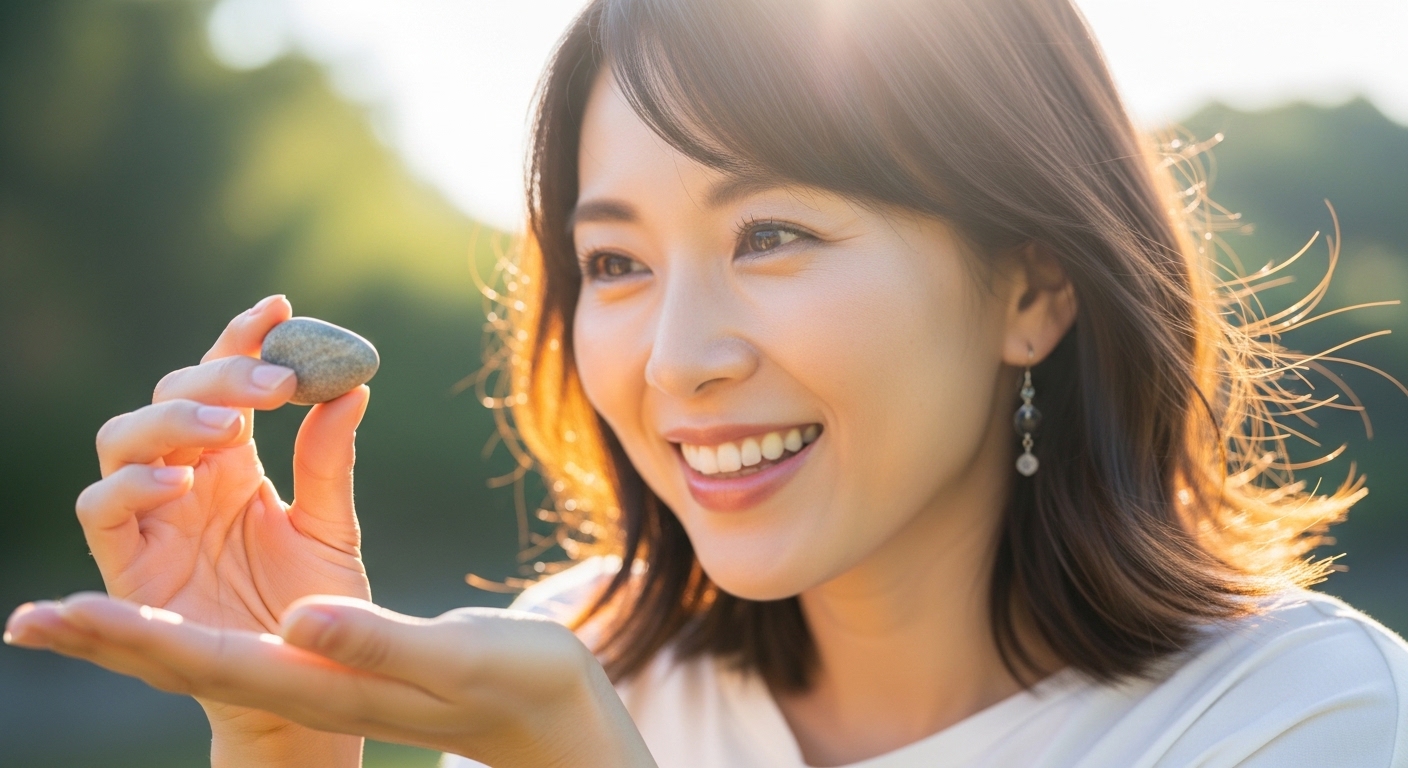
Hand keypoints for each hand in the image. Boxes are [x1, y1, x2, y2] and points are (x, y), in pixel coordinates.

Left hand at [5, 594, 657, 767]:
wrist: (552, 715)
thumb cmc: (520, 687)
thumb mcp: (454, 658)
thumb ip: (373, 643)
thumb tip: (297, 624)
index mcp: (321, 678)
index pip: (199, 661)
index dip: (119, 640)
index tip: (48, 620)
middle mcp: (304, 673)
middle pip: (179, 659)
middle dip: (103, 636)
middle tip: (26, 623)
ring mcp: (319, 661)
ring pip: (209, 638)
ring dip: (144, 615)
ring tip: (79, 603)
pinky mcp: (338, 644)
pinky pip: (258, 612)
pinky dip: (221, 582)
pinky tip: (213, 577)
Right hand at [34, 295, 373, 752]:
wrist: (303, 681)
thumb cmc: (315, 604)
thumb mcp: (332, 526)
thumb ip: (332, 460)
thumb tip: (354, 386)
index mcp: (235, 461)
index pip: (227, 381)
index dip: (243, 339)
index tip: (279, 306)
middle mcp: (188, 478)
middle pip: (175, 395)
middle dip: (219, 374)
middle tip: (274, 380)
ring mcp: (153, 517)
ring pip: (123, 438)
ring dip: (172, 419)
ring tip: (230, 425)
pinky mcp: (128, 563)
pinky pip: (103, 509)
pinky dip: (133, 484)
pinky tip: (186, 478)